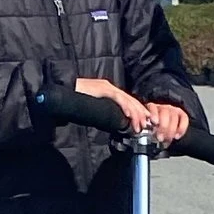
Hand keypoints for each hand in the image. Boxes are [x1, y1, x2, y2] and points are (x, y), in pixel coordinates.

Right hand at [73, 80, 187, 145]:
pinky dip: (126, 107)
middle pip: (131, 100)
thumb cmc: (75, 100)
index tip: (147, 123)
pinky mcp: (102, 89)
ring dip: (137, 114)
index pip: (128, 102)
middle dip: (142, 114)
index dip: (139, 112)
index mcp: (109, 91)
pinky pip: (118, 98)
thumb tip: (115, 124)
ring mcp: (106, 87)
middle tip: (150, 126)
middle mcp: (110, 87)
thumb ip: (105, 113)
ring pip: (127, 100)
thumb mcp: (94, 108)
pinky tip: (131, 116)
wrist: (63, 91)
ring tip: (142, 125)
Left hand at [143, 99, 188, 146]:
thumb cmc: (156, 133)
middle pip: (165, 112)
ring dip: (171, 130)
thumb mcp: (149, 131)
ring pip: (174, 117)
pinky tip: (177, 136)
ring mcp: (173, 110)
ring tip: (167, 140)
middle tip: (160, 138)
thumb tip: (144, 138)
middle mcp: (163, 108)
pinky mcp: (182, 115)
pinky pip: (184, 119)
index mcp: (152, 110)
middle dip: (163, 127)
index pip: (153, 107)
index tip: (154, 122)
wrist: (167, 135)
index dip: (154, 114)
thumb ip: (147, 131)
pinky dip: (181, 129)